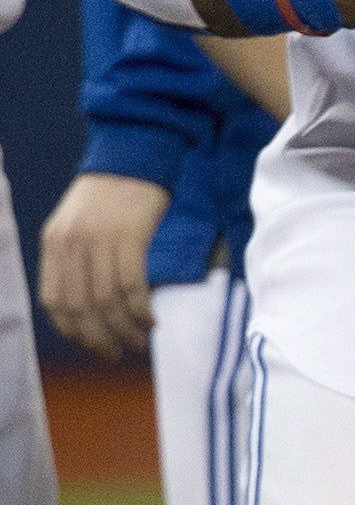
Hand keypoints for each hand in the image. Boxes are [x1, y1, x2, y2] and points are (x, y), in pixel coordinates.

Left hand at [38, 173, 168, 358]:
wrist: (137, 150)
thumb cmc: (114, 190)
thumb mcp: (80, 222)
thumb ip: (77, 256)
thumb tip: (90, 302)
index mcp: (54, 242)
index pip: (54, 301)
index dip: (73, 331)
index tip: (93, 345)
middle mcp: (71, 243)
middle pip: (81, 306)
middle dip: (99, 338)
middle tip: (117, 354)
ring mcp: (99, 239)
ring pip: (107, 301)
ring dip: (124, 329)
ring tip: (139, 342)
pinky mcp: (129, 235)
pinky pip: (132, 285)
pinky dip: (140, 310)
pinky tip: (150, 320)